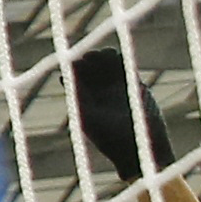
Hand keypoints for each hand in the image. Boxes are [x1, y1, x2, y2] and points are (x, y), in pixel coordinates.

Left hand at [70, 47, 174, 183]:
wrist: (138, 148)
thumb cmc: (110, 139)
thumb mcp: (88, 118)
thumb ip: (78, 99)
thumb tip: (62, 79)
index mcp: (87, 102)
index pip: (78, 80)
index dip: (76, 69)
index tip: (76, 61)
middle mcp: (101, 96)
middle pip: (93, 70)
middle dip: (92, 60)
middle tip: (91, 54)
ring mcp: (118, 91)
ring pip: (110, 68)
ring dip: (107, 58)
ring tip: (106, 53)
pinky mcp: (135, 89)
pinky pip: (127, 71)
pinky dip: (122, 62)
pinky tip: (118, 56)